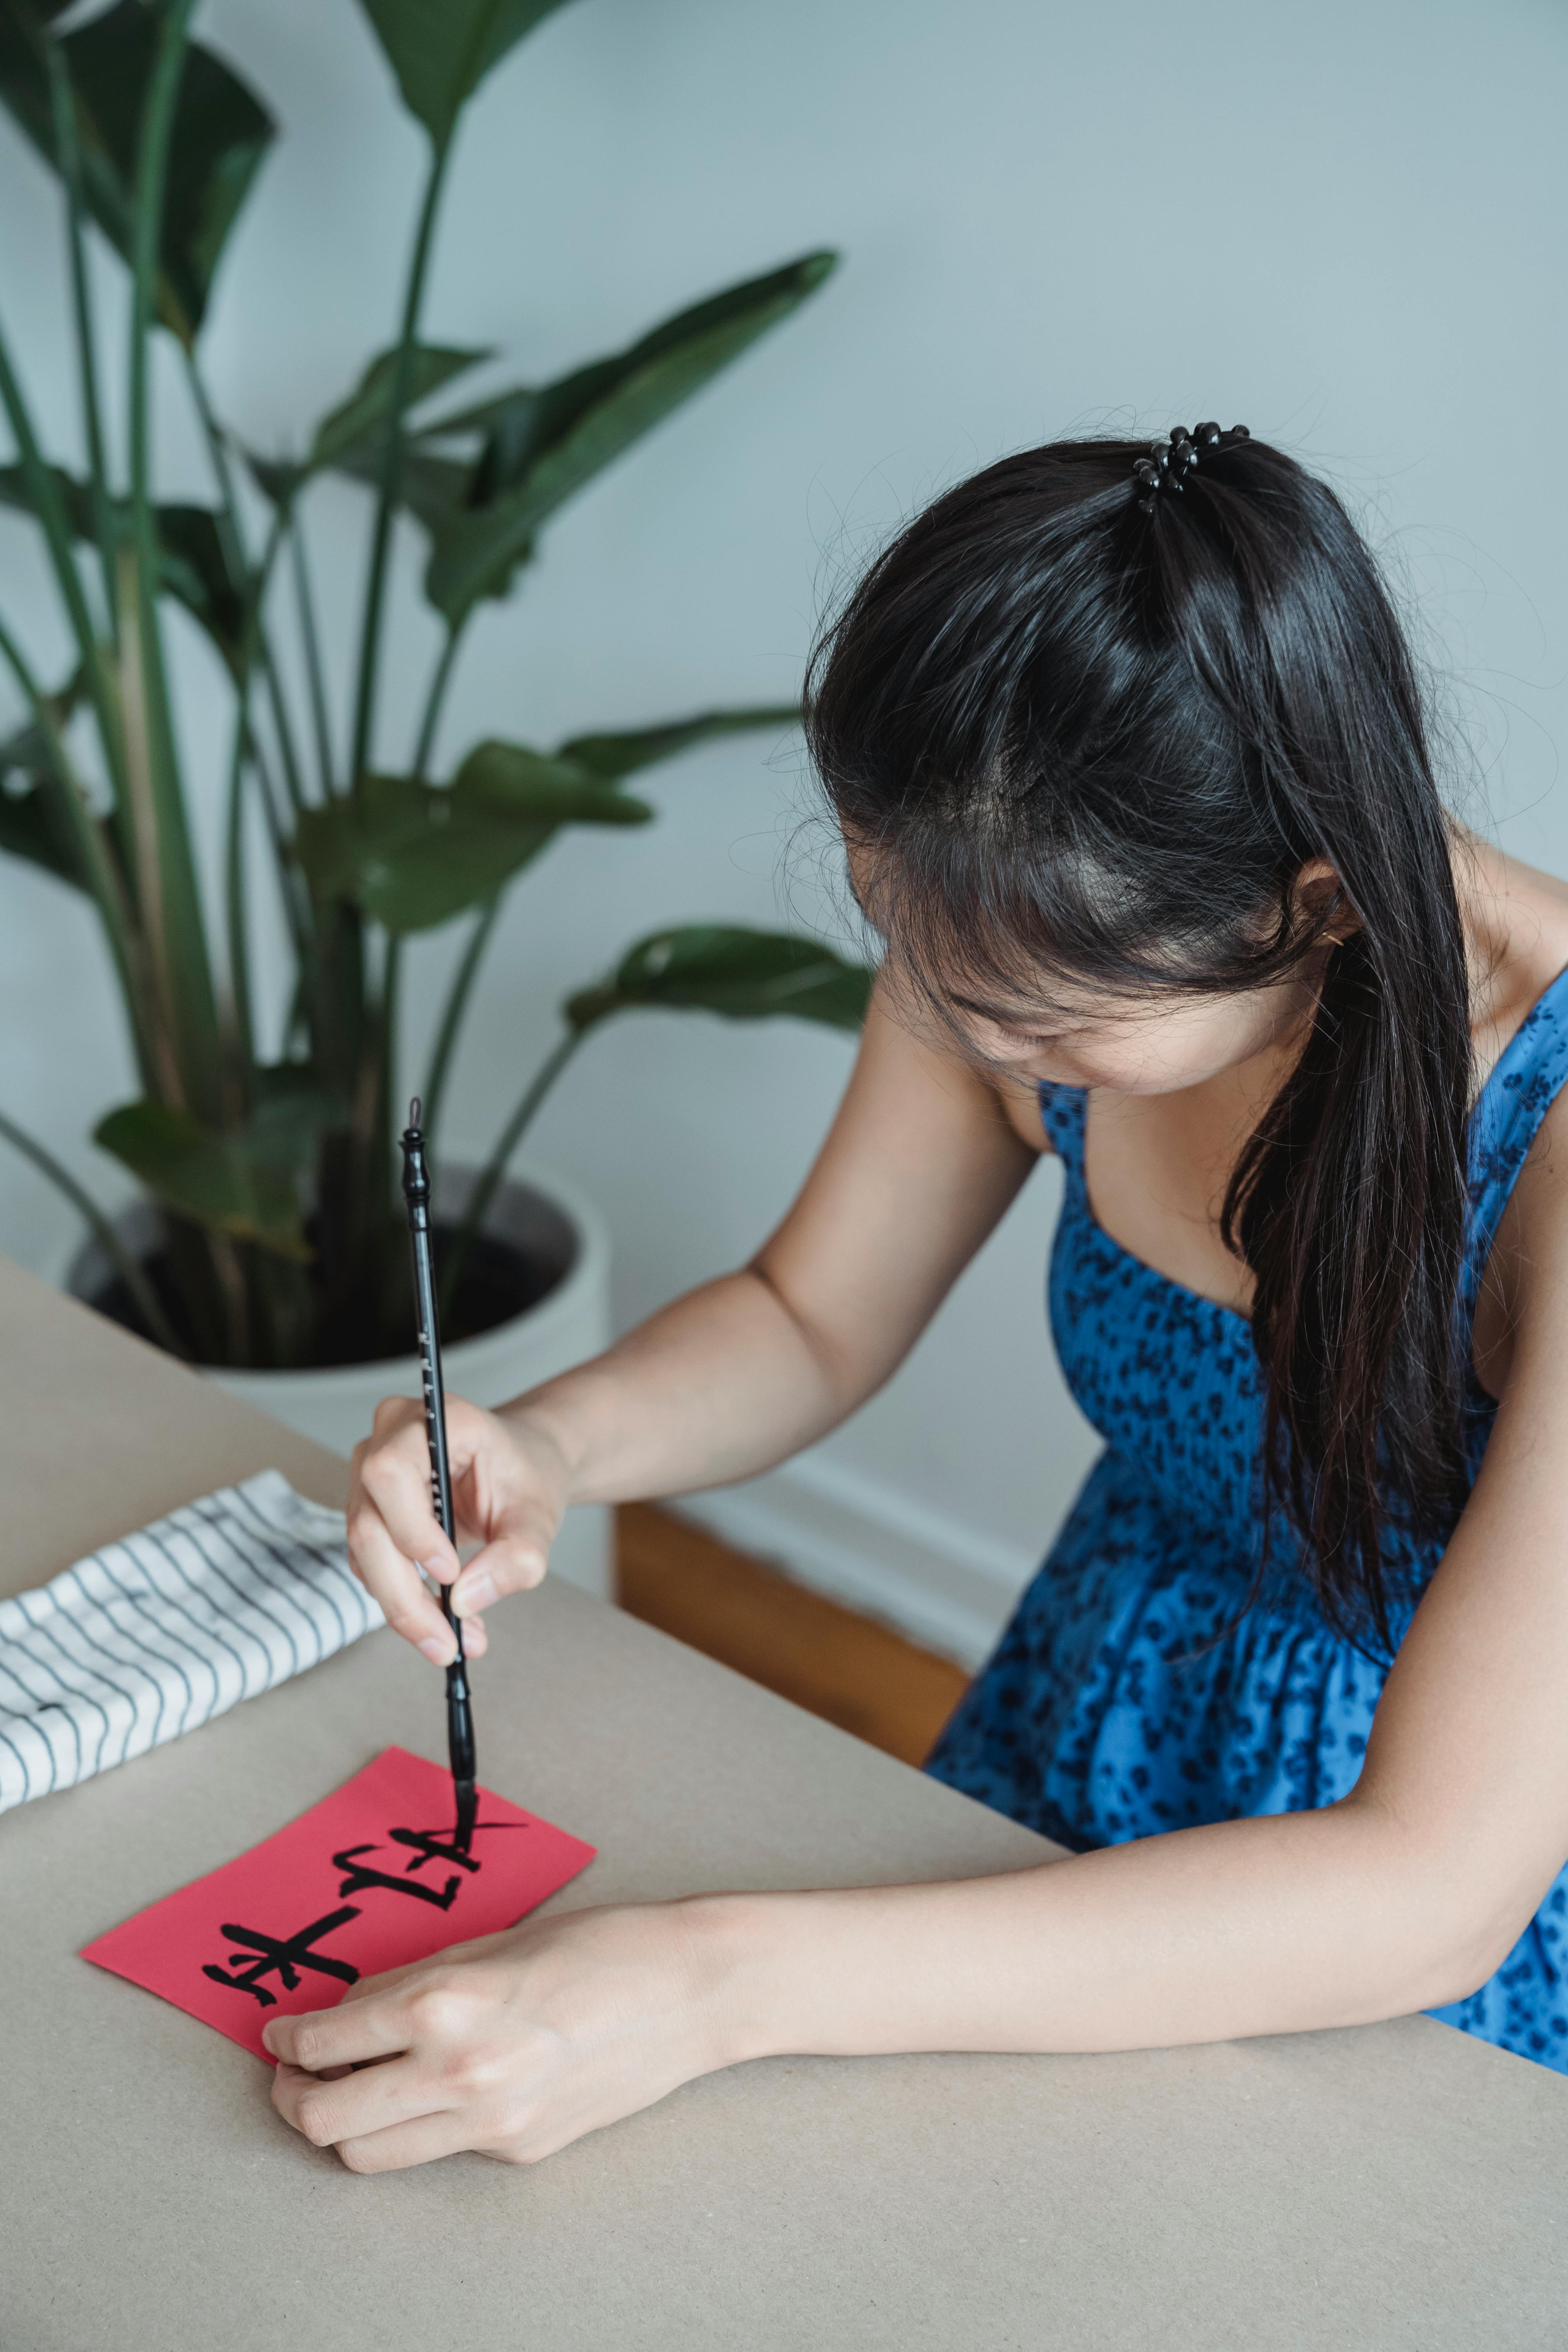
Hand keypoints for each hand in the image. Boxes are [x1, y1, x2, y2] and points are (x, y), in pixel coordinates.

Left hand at [263, 1900, 739, 2171]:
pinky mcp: (517, 2150)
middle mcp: (456, 2072)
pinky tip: (438, 2085)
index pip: (323, 2041)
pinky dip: (421, 2121)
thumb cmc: (598, 1945)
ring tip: (347, 2089)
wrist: (686, 1991)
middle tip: (291, 2073)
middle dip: (290, 2098)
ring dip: (341, 2126)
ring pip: (368, 2154)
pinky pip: (441, 2146)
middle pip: (325, 2120)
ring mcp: (488, 2123)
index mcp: (443, 2005)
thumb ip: (410, 1981)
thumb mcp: (489, 1943)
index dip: (285, 2039)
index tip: (277, 2034)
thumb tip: (347, 2012)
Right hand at [347, 1394, 571, 1663]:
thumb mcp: (539, 1517)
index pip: (392, 1471)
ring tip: (454, 1639)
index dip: (411, 1528)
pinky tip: (442, 1621)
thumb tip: (465, 1601)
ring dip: (405, 1606)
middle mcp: (389, 1437)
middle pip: (369, 1523)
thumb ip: (516, 1557)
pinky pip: (370, 1562)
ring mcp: (370, 1471)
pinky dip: (403, 1599)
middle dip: (404, 1595)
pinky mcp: (368, 1507)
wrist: (520, 1467)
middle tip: (445, 1643)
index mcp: (436, 1420)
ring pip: (364, 1551)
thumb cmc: (528, 1477)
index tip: (450, 1574)